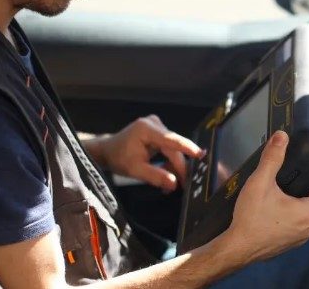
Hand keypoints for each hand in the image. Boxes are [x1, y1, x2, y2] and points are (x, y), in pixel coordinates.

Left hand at [87, 115, 203, 191]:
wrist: (107, 151)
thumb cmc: (118, 158)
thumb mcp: (135, 170)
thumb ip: (155, 176)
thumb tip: (174, 183)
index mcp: (147, 129)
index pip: (172, 140)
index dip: (187, 148)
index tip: (200, 155)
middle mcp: (154, 123)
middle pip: (174, 147)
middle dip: (178, 166)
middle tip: (183, 185)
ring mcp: (157, 125)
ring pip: (173, 148)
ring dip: (173, 165)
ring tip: (171, 183)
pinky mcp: (158, 130)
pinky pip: (169, 146)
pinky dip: (169, 160)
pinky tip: (167, 172)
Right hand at [223, 131, 308, 262]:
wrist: (236, 249)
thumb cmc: (251, 219)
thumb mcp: (260, 183)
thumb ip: (272, 158)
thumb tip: (282, 137)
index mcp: (308, 214)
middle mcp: (308, 229)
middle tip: (306, 174)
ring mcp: (299, 239)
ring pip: (308, 216)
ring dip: (303, 203)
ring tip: (291, 188)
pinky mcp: (288, 244)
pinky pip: (297, 225)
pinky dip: (293, 214)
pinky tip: (279, 207)